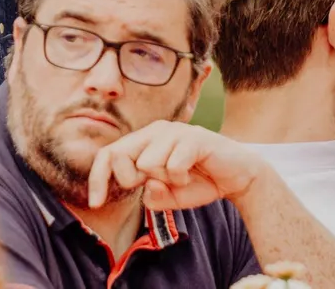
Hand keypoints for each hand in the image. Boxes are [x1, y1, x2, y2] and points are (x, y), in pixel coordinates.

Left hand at [88, 120, 264, 210]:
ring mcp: (174, 131)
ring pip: (148, 164)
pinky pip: (173, 165)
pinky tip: (195, 173)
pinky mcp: (193, 137)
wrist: (239, 177)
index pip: (108, 154)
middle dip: (134, 180)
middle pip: (121, 156)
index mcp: (143, 140)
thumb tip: (147, 188)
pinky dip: (183, 178)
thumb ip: (154, 197)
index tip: (95, 203)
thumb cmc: (200, 182)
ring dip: (167, 180)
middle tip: (161, 183)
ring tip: (184, 176)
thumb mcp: (170, 196)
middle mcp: (155, 130)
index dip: (98, 178)